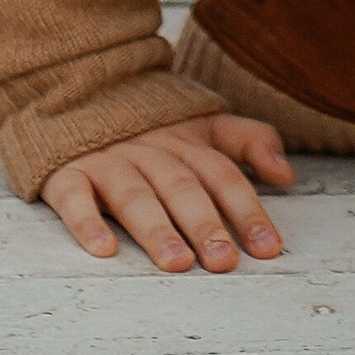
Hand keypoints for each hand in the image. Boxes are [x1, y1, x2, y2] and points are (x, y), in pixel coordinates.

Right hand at [41, 114, 294, 271]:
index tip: (267, 248)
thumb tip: (288, 174)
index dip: (247, 210)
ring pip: (135, 196)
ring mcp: (107, 161)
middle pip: (182, 187)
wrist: (75, 91)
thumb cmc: (149, 126)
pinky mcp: (66, 173)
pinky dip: (86, 223)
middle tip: (224, 262)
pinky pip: (74, 197)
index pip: (223, 175)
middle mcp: (149, 151)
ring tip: (177, 264)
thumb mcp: (202, 125)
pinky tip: (104, 250)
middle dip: (206, 224)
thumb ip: (249, 141)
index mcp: (185, 141)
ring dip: (157, 229)